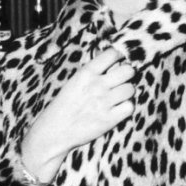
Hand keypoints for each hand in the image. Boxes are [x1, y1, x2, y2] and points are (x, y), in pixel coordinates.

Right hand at [21, 48, 134, 183]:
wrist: (54, 131)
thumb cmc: (66, 104)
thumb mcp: (76, 81)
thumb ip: (96, 71)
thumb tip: (117, 60)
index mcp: (86, 73)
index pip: (112, 54)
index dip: (118, 57)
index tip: (116, 64)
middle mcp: (96, 85)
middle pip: (128, 71)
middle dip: (127, 74)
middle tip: (121, 81)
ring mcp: (103, 102)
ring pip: (131, 89)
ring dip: (127, 92)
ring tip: (117, 97)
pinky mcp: (109, 120)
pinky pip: (130, 107)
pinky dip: (126, 108)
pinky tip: (117, 109)